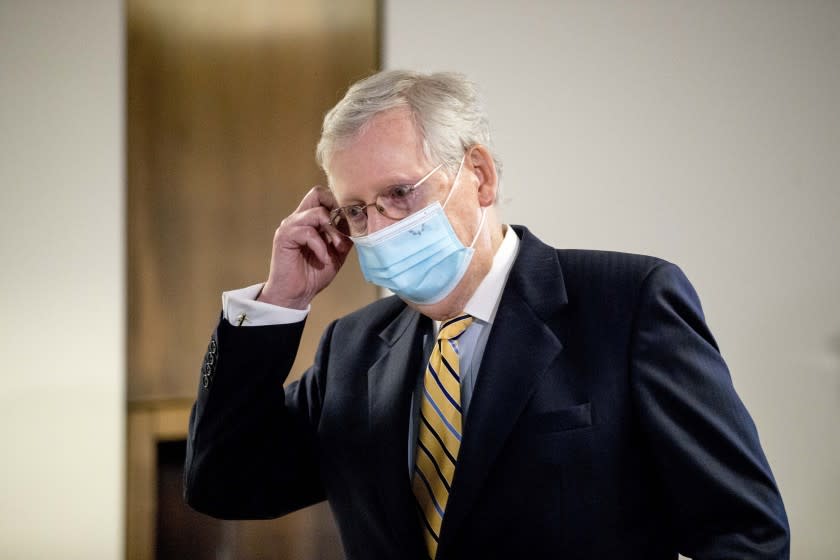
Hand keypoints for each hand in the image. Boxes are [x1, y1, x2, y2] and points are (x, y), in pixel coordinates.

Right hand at [258, 186, 352, 308]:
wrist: (296, 294)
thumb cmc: (315, 273)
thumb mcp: (337, 252)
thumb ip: (345, 235)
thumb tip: (360, 221)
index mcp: (309, 219)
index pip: (324, 195)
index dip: (340, 204)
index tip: (351, 223)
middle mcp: (298, 218)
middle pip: (317, 193)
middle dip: (336, 209)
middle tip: (343, 231)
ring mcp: (290, 226)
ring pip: (316, 212)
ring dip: (332, 231)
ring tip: (336, 248)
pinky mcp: (284, 237)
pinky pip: (308, 232)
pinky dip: (320, 246)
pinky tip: (323, 258)